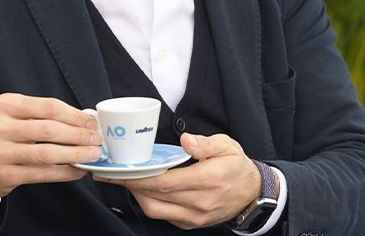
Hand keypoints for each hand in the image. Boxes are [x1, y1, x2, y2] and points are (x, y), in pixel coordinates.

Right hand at [0, 93, 102, 209]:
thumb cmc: (0, 136)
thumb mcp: (12, 116)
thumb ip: (41, 115)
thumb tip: (82, 120)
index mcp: (5, 105)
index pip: (48, 107)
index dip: (74, 115)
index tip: (91, 122)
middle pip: (49, 129)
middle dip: (78, 135)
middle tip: (96, 139)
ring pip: (47, 153)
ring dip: (75, 155)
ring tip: (92, 155)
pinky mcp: (5, 175)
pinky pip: (42, 174)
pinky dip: (64, 172)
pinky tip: (77, 170)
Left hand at [96, 133, 261, 229]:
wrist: (252, 194)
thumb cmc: (236, 167)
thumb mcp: (227, 146)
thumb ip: (204, 143)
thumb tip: (185, 140)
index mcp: (208, 179)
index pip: (165, 181)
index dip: (139, 177)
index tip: (122, 170)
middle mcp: (200, 202)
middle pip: (155, 196)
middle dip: (130, 185)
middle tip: (113, 174)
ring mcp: (195, 216)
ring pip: (155, 210)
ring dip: (137, 195)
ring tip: (127, 181)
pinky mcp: (191, 223)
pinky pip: (164, 216)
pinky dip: (150, 203)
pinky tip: (144, 190)